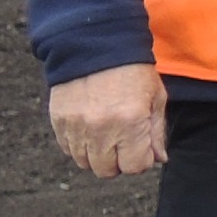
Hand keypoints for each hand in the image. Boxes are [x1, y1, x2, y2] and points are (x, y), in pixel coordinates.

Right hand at [47, 63, 167, 178]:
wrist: (94, 45)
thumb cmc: (132, 71)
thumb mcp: (155, 98)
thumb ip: (156, 133)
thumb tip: (158, 159)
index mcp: (130, 122)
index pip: (134, 166)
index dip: (141, 159)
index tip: (142, 147)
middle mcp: (101, 128)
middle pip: (106, 170)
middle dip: (118, 161)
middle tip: (123, 143)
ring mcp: (76, 126)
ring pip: (84, 162)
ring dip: (97, 155)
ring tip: (106, 134)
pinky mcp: (59, 120)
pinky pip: (67, 148)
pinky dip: (79, 144)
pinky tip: (89, 127)